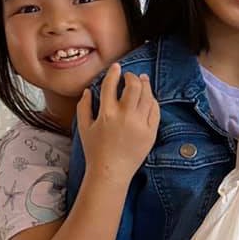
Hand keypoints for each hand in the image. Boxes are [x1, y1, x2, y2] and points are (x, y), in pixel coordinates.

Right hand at [77, 63, 159, 182]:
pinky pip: (155, 111)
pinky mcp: (151, 132)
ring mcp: (140, 124)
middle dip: (132, 77)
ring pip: (147, 96)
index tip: (117, 67)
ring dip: (145, 85)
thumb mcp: (84, 128)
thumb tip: (87, 91)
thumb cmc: (95, 151)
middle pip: (133, 86)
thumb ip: (84, 107)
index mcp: (106, 114)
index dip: (114, 73)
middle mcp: (125, 116)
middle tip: (130, 75)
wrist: (111, 172)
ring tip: (143, 81)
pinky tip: (149, 98)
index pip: (111, 85)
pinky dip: (153, 101)